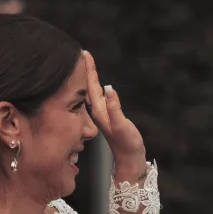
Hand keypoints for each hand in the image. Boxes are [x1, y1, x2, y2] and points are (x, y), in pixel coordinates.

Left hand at [83, 50, 146, 170]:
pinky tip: (97, 87)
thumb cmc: (127, 144)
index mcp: (99, 111)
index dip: (88, 70)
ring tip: (87, 66)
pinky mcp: (108, 118)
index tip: (85, 54)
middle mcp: (98, 112)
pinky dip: (97, 88)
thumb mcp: (121, 125)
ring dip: (90, 79)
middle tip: (83, 55)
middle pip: (89, 87)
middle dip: (86, 70)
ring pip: (93, 92)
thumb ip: (115, 108)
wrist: (129, 159)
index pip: (91, 86)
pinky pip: (99, 98)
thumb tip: (109, 89)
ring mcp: (102, 115)